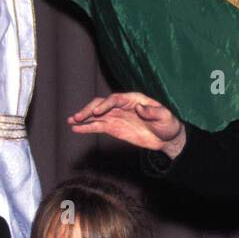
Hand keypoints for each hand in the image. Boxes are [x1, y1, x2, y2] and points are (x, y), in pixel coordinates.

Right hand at [67, 92, 186, 158]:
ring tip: (71, 121)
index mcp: (133, 99)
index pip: (115, 99)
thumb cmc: (167, 124)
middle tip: (78, 117)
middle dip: (89, 110)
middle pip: (101, 104)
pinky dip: (87, 127)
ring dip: (84, 117)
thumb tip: (139, 108)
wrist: (166, 138)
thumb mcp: (165, 116)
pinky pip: (98, 126)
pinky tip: (76, 129)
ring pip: (96, 115)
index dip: (105, 105)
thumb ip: (152, 111)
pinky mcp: (114, 127)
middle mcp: (121, 106)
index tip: (97, 112)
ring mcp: (116, 116)